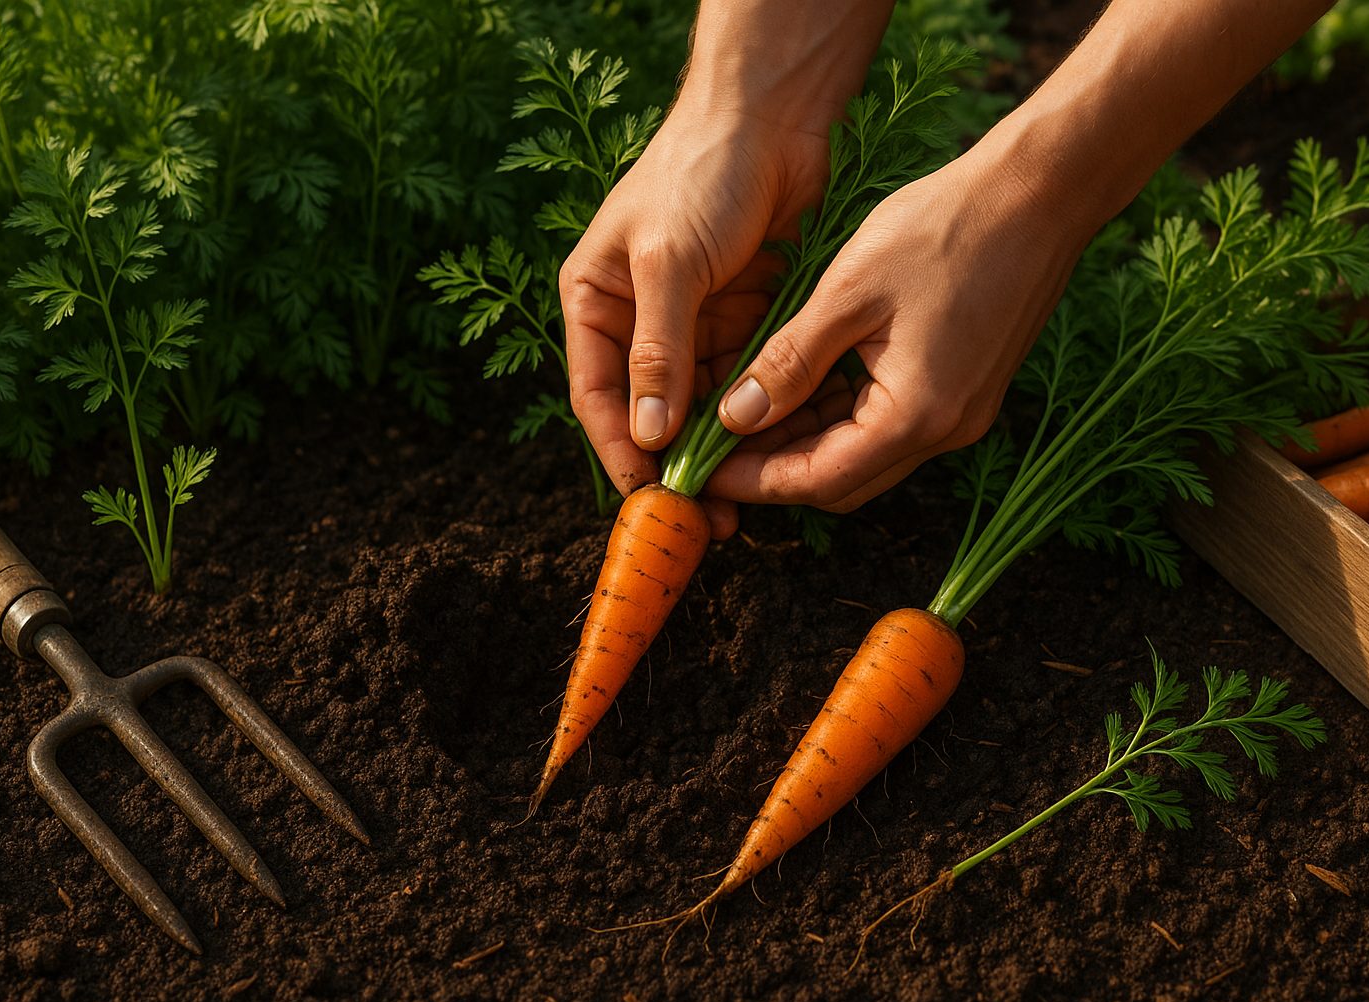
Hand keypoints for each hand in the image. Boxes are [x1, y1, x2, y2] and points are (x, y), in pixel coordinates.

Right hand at [560, 105, 829, 534]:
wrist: (771, 118)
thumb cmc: (698, 175)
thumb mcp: (668, 265)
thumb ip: (658, 350)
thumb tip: (650, 433)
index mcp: (595, 302)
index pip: (598, 396)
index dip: (621, 451)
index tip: (651, 499)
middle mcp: (639, 319)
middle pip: (652, 410)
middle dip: (677, 463)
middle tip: (707, 516)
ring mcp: (693, 321)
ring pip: (702, 404)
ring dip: (721, 448)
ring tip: (748, 496)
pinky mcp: (743, 317)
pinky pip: (744, 380)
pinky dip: (755, 414)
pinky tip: (774, 449)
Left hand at [703, 139, 1092, 512]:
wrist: (1037, 192)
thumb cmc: (944, 228)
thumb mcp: (848, 293)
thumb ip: (790, 361)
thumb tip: (736, 417)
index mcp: (915, 416)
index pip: (817, 480)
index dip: (754, 481)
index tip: (702, 470)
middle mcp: (944, 432)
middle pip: (841, 481)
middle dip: (773, 471)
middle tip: (713, 449)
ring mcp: (960, 414)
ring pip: (863, 455)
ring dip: (804, 444)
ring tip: (742, 419)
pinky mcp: (964, 390)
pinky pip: (889, 424)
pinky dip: (840, 417)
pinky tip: (796, 391)